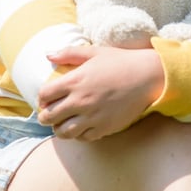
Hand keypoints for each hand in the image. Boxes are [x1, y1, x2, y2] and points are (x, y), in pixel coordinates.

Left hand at [37, 46, 162, 141]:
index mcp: (74, 81)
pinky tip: (82, 127)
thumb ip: (69, 53)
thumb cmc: (122, 62)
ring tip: (63, 124)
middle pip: (49, 117)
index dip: (42, 98)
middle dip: (45, 117)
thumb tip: (48, 56)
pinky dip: (78, 135)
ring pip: (63, 132)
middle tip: (50, 115)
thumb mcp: (94, 52)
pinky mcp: (105, 127)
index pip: (44, 95)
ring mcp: (92, 116)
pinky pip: (83, 137)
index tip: (46, 99)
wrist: (149, 76)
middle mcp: (80, 101)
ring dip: (59, 129)